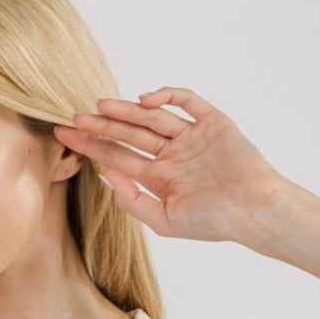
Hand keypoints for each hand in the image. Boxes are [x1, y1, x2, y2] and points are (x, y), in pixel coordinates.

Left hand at [53, 87, 290, 244]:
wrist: (253, 211)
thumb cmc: (213, 222)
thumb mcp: (164, 221)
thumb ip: (133, 200)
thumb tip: (104, 175)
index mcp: (160, 178)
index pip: (119, 158)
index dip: (92, 147)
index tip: (66, 138)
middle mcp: (172, 155)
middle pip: (130, 135)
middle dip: (102, 127)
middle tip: (73, 119)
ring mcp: (191, 137)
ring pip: (152, 117)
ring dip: (126, 111)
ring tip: (99, 107)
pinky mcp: (212, 122)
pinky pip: (186, 102)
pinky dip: (166, 96)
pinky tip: (144, 100)